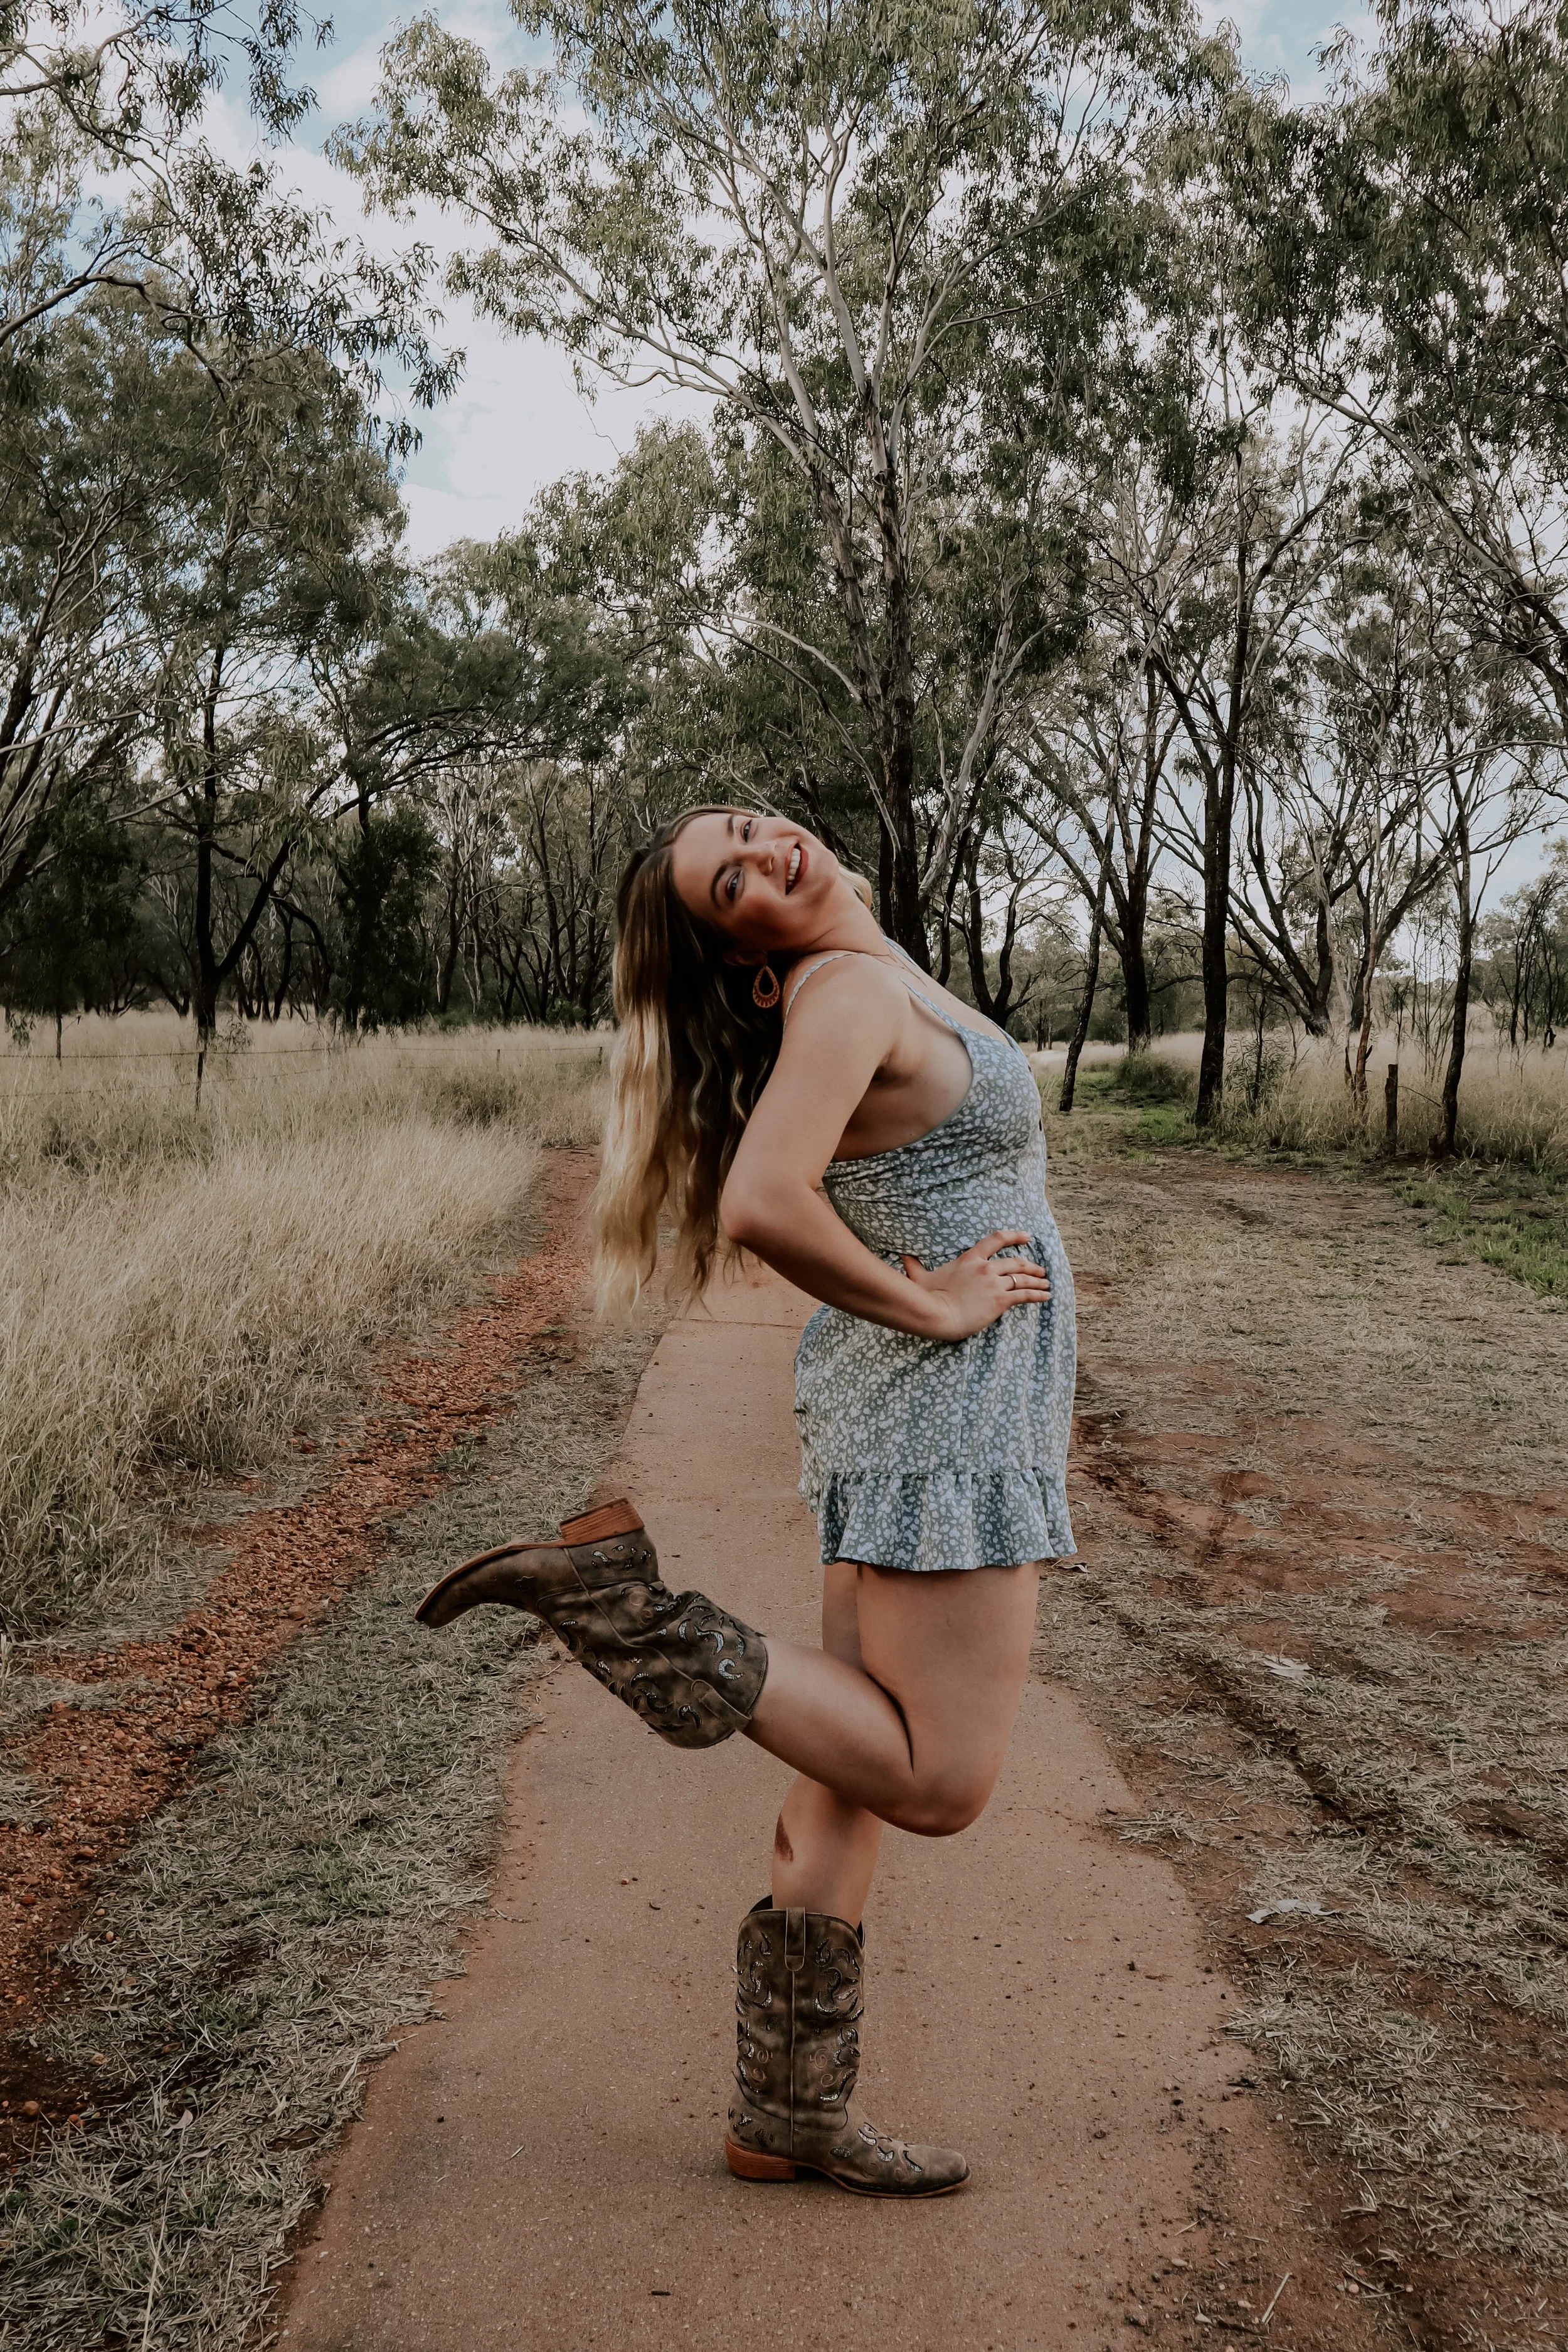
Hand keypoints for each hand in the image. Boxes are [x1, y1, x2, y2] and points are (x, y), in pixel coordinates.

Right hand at [900, 1230, 1051, 1340]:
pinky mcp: (1000, 1300)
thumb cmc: (927, 1296)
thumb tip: (902, 1257)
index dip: (1014, 1236)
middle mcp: (985, 1268)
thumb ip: (914, 1265)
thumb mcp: (920, 1277)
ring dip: (1037, 1280)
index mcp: (970, 1259)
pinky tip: (1046, 1296)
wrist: (937, 1313)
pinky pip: (1025, 1295)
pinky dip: (1038, 1295)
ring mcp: (994, 1284)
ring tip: (1046, 1284)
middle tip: (1040, 1270)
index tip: (1026, 1237)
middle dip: (1031, 1266)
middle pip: (1016, 1262)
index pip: (996, 1240)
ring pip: (1023, 1278)